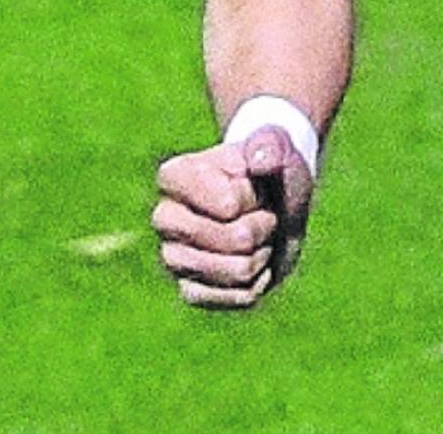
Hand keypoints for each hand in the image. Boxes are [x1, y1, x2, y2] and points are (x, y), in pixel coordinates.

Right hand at [151, 127, 313, 309]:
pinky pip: (240, 297)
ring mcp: (173, 259)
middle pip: (235, 239)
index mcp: (175, 176)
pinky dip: (261, 278)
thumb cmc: (269, 170)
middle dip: (263, 225)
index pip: (229, 203)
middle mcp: (165, 218)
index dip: (254, 196)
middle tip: (260, 210)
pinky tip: (252, 258)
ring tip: (257, 233)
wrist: (271, 201)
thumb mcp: (277, 147)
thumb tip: (263, 161)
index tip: (251, 181)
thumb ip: (271, 146)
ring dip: (264, 251)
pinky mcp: (191, 292)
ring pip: (239, 270)